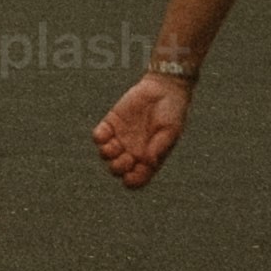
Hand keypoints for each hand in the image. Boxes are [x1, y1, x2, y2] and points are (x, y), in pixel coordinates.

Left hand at [92, 74, 191, 188]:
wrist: (164, 89)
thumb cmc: (172, 113)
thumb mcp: (170, 131)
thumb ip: (159, 147)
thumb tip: (149, 162)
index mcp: (148, 159)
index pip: (136, 178)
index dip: (132, 181)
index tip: (130, 175)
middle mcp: (133, 152)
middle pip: (118, 168)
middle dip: (118, 167)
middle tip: (126, 156)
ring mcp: (121, 138)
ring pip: (106, 154)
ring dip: (107, 153)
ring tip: (113, 146)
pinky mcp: (112, 123)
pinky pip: (100, 135)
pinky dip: (98, 137)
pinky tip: (104, 134)